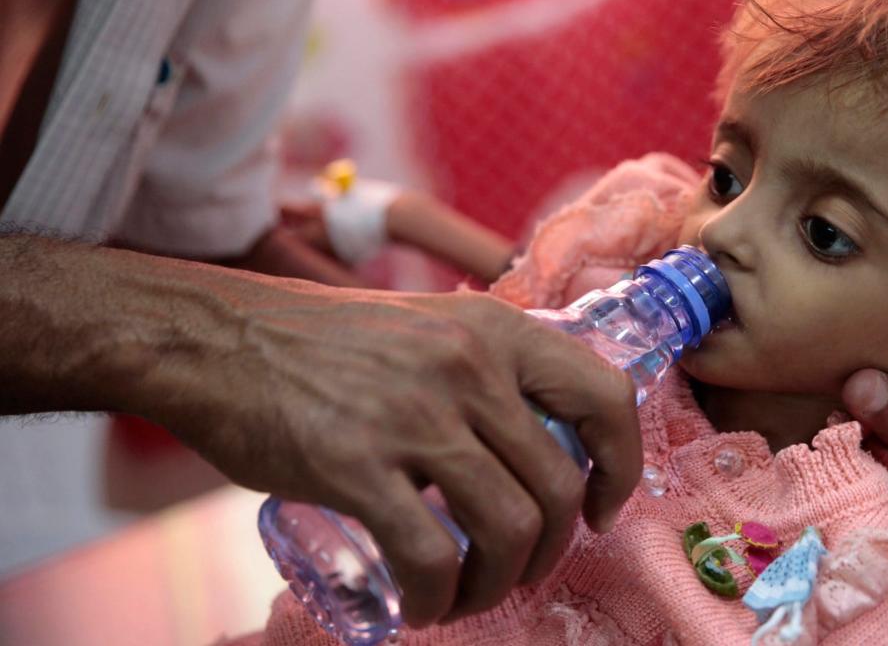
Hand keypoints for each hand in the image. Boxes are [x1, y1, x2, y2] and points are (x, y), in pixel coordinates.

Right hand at [149, 287, 640, 625]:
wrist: (220, 339)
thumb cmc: (326, 344)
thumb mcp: (431, 327)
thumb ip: (488, 370)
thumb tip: (538, 442)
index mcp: (495, 329)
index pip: (605, 396)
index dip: (620, 465)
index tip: (600, 508)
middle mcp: (468, 367)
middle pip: (558, 485)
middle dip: (550, 548)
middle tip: (518, 566)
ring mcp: (414, 415)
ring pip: (510, 528)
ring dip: (500, 582)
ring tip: (469, 592)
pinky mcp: (356, 465)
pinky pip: (432, 557)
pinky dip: (441, 599)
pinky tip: (425, 605)